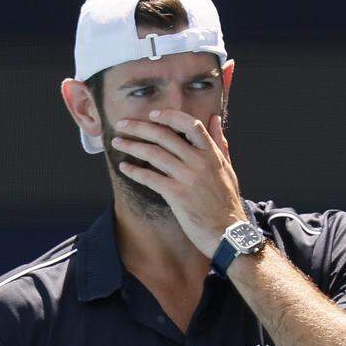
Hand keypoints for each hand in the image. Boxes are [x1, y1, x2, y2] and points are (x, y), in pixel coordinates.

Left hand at [111, 109, 246, 257]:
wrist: (228, 231)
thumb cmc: (226, 201)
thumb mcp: (227, 167)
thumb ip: (219, 142)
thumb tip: (215, 119)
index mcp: (211, 153)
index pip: (190, 124)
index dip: (169, 116)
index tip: (152, 115)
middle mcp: (199, 161)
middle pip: (165, 136)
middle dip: (140, 128)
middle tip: (123, 124)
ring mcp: (188, 177)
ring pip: (154, 154)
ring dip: (132, 146)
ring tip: (117, 142)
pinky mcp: (177, 195)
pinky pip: (150, 178)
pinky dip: (135, 171)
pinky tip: (125, 167)